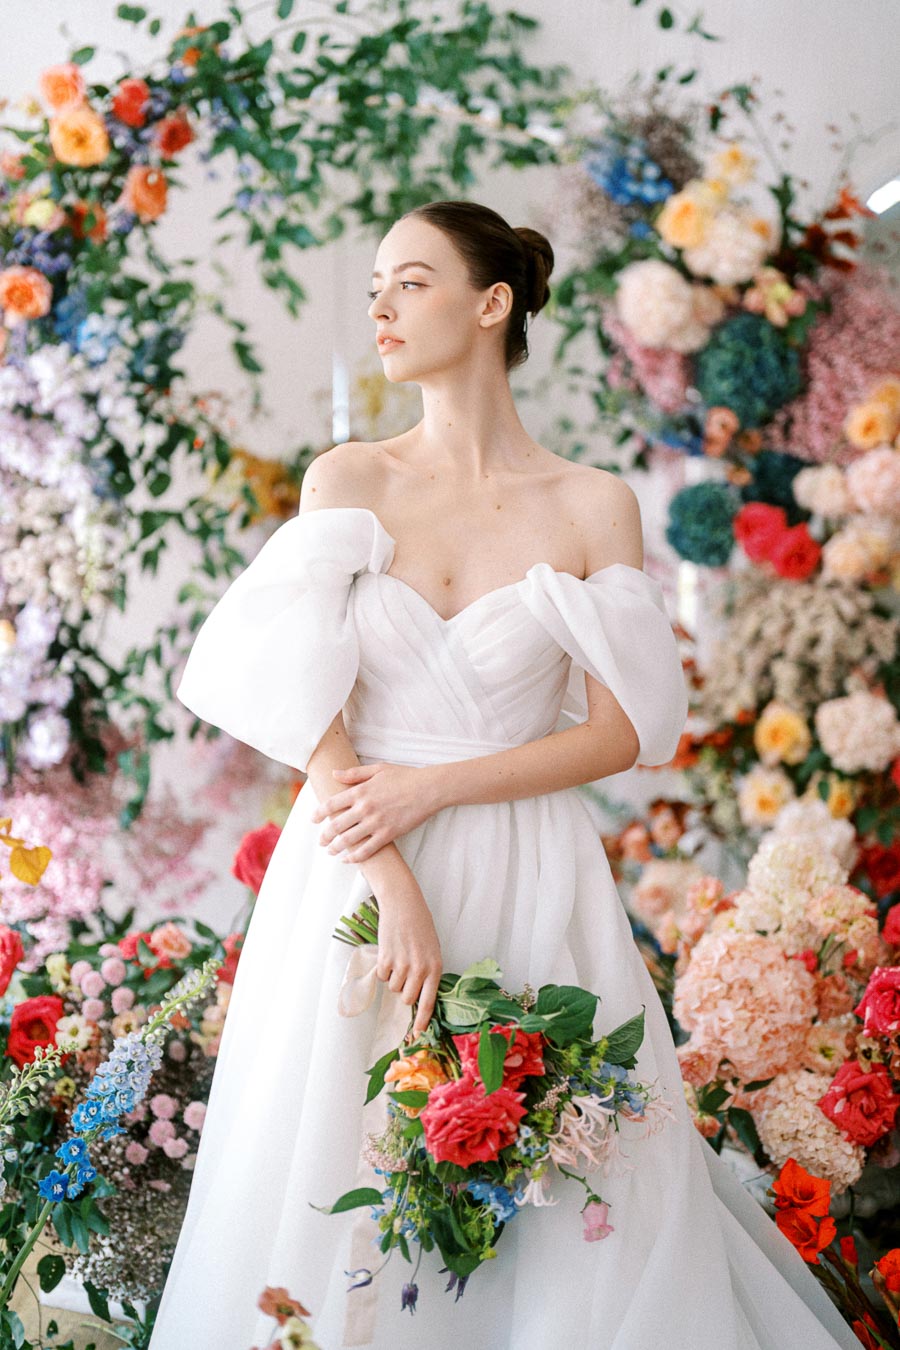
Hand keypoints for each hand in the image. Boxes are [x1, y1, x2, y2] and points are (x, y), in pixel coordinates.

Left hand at [311, 762, 443, 863]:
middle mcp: (364, 808)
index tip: (313, 820)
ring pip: (348, 840)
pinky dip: (354, 858)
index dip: (319, 813)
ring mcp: (376, 823)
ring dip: (335, 848)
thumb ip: (354, 773)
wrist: (428, 789)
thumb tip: (334, 774)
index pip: (331, 804)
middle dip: (325, 836)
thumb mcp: (378, 769)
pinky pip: (366, 850)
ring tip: (330, 852)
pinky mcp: (388, 835)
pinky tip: (348, 860)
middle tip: (321, 842)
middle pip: (336, 826)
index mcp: (360, 791)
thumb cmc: (405, 776)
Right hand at [373, 872, 442, 1037]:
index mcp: (435, 967)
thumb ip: (428, 971)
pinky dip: (383, 968)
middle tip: (404, 974)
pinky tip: (390, 952)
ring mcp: (402, 965)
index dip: (422, 1020)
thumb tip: (419, 995)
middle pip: (407, 998)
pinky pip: (382, 976)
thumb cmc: (420, 925)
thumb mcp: (431, 949)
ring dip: (393, 978)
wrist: (403, 903)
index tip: (417, 1034)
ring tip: (398, 958)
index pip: (429, 1001)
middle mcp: (420, 969)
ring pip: (393, 988)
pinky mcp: (386, 959)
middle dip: (404, 991)